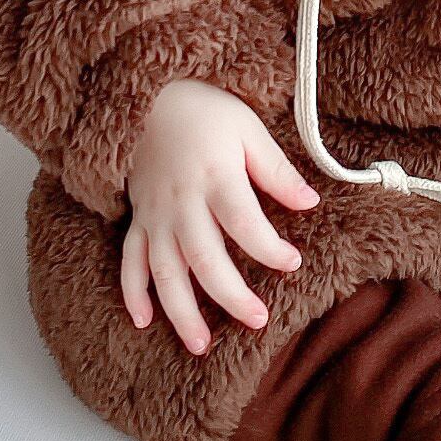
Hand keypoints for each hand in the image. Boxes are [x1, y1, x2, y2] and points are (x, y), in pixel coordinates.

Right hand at [120, 79, 319, 354]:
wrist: (149, 94)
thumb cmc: (206, 110)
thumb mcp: (249, 129)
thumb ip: (277, 170)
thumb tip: (310, 202)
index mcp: (215, 177)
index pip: (244, 223)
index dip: (270, 249)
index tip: (292, 262)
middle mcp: (182, 202)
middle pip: (205, 259)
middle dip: (231, 295)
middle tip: (257, 321)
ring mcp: (155, 214)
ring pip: (165, 272)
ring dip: (181, 311)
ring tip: (201, 345)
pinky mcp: (138, 218)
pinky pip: (130, 260)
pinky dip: (132, 292)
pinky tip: (143, 321)